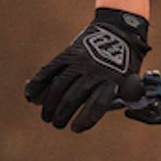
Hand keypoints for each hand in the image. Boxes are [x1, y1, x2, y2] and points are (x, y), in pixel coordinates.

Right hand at [24, 8, 149, 131]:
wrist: (119, 31)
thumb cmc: (126, 63)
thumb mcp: (130, 81)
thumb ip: (118, 98)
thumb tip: (103, 112)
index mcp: (113, 81)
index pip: (97, 104)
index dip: (85, 118)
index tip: (76, 129)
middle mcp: (95, 72)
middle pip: (74, 97)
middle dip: (62, 114)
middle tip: (57, 124)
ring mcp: (80, 62)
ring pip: (59, 86)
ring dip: (50, 104)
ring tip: (46, 117)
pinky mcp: (68, 54)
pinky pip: (50, 70)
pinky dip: (38, 83)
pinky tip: (30, 96)